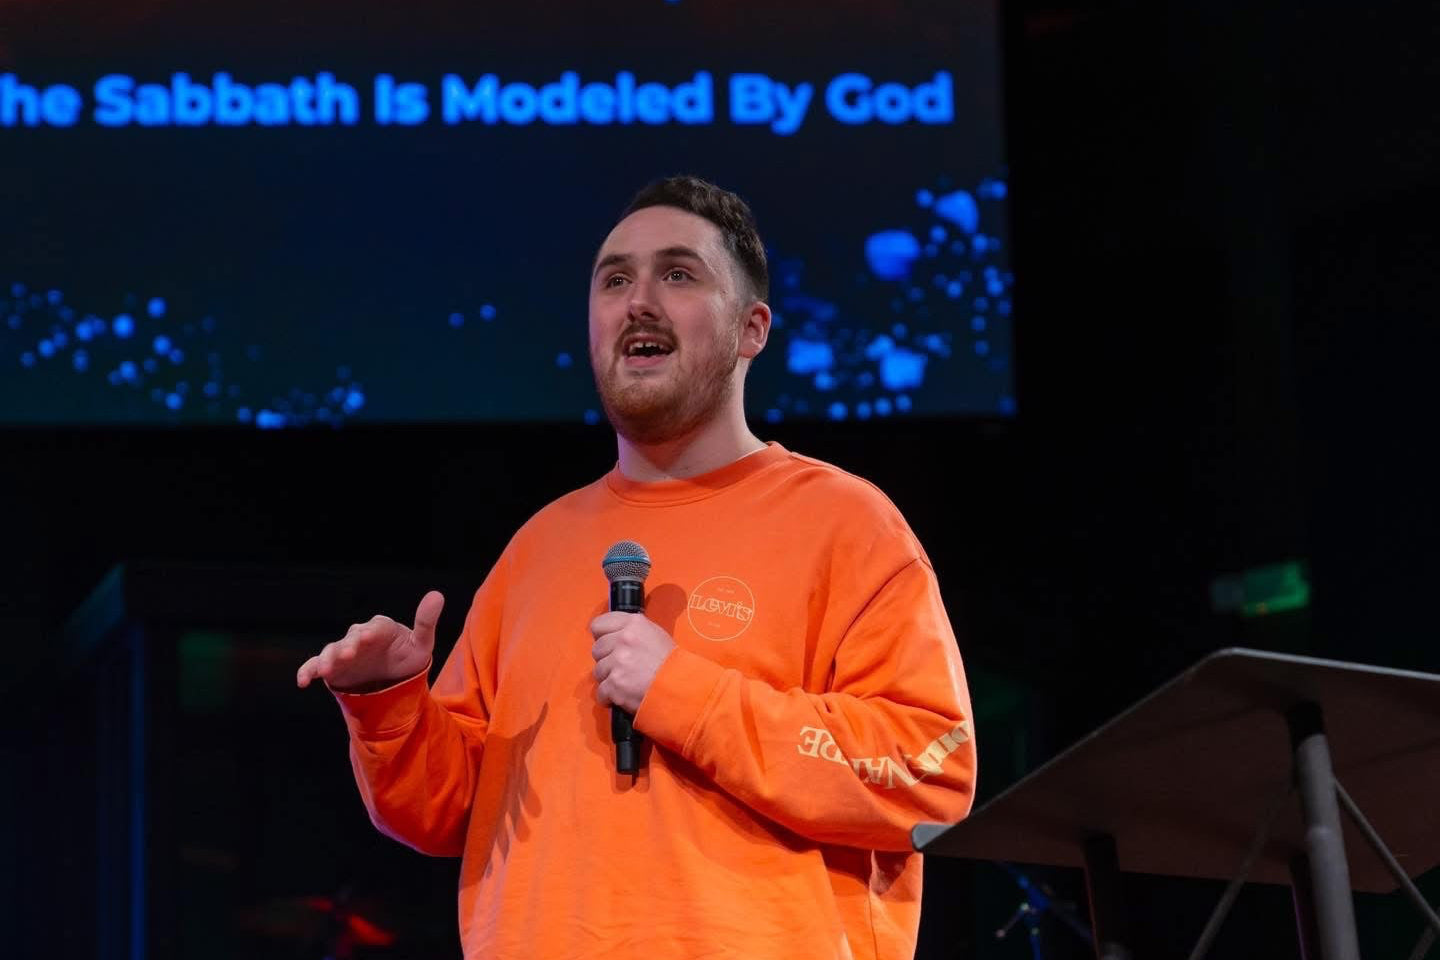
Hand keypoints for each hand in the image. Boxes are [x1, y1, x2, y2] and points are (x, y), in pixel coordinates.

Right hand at [296, 591, 442, 692]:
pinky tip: (303, 681)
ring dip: (329, 658)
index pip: (376, 627)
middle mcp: (360, 636)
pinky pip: (316, 665)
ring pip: (333, 650)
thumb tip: (437, 595)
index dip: (372, 631)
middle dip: (349, 645)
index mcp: (381, 628)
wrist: (394, 679)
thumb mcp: (421, 643)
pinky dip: (308, 671)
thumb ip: (426, 621)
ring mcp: (344, 651)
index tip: (368, 637)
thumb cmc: (408, 657)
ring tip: (326, 668)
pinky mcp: (333, 667)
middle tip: (349, 654)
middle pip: (352, 637)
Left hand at [589, 612, 674, 713]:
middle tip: (623, 668)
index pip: (598, 624)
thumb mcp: (655, 635)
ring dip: (609, 679)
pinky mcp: (614, 684)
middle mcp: (623, 639)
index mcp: (633, 624)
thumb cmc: (671, 663)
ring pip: (598, 671)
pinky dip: (610, 697)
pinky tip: (623, 695)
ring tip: (627, 682)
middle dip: (607, 660)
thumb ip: (631, 631)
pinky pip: (601, 692)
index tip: (609, 645)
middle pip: (597, 649)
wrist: (681, 688)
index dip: (602, 636)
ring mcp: (618, 662)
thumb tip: (612, 635)